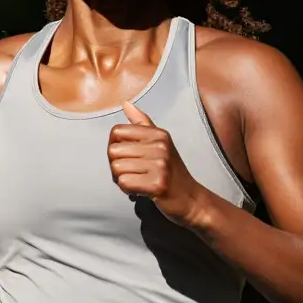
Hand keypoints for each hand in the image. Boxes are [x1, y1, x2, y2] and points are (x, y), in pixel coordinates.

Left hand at [108, 101, 203, 223]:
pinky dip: (128, 190)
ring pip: (116, 169)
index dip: (115, 146)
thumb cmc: (170, 171)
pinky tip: (141, 190)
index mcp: (158, 134)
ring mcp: (160, 165)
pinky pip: (124, 183)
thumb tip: (126, 103)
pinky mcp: (158, 184)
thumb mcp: (160, 143)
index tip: (128, 156)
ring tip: (139, 181)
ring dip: (123, 179)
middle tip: (134, 173)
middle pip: (113, 151)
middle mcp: (160, 146)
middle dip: (117, 166)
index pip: (117, 132)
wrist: (190, 199)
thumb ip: (142, 123)